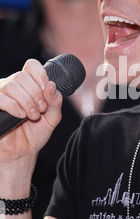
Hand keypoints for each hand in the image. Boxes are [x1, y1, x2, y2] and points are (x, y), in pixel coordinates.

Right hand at [0, 59, 62, 177]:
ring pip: (11, 85)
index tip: (47, 89)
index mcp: (29, 85)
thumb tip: (52, 85)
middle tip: (41, 109)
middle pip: (22, 76)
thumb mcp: (52, 117)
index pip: (31, 66)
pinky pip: (0, 97)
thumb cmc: (35, 133)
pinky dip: (13, 106)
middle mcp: (13, 86)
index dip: (40, 74)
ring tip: (33, 115)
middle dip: (36, 93)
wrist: (22, 152)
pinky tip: (21, 115)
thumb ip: (55, 101)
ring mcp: (1, 95)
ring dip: (26, 101)